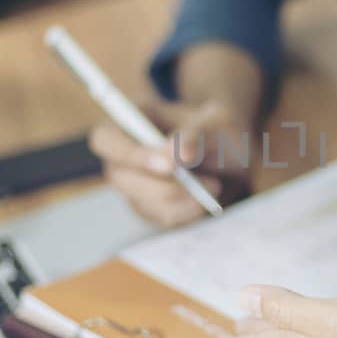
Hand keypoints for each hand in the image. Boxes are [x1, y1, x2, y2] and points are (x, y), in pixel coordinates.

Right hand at [88, 99, 249, 226]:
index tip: (170, 166)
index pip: (104, 139)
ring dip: (183, 200)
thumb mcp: (216, 121)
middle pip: (120, 177)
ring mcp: (132, 183)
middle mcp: (123, 154)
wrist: (231, 157)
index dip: (129, 154)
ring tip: (215, 185)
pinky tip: (205, 198)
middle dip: (164, 186)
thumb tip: (175, 155)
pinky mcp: (148, 207)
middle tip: (209, 183)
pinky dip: (187, 212)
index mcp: (130, 119)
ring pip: (143, 203)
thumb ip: (195, 134)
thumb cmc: (219, 130)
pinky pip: (160, 218)